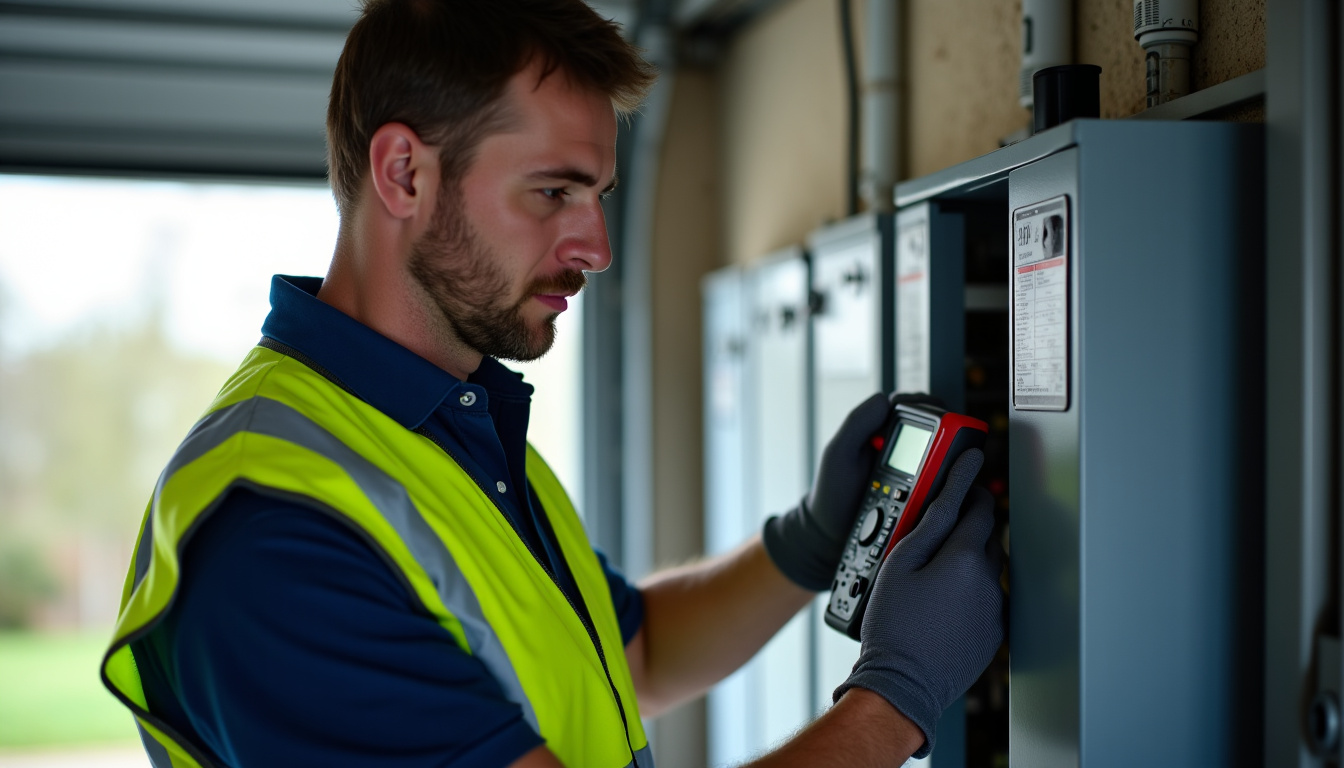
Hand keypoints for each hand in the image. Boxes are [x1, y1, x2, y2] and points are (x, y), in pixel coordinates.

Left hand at [763, 392, 939, 590]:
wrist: (834, 531)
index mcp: (884, 426)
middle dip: (946, 435)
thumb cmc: (833, 490)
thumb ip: (857, 422)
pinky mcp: (926, 490)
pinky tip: (938, 490)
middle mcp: (905, 444)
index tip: (934, 419)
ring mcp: (918, 467)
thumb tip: (884, 399)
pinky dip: (946, 484)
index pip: (916, 406)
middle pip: (941, 428)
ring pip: (947, 456)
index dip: (930, 408)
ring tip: (936, 472)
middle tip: (942, 449)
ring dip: (947, 461)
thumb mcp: (838, 452)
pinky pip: (944, 483)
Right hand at [833, 449, 1003, 757]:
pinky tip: (946, 596)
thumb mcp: (898, 564)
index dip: (970, 480)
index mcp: (964, 558)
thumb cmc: (893, 625)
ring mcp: (995, 608)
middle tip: (947, 511)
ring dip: (971, 553)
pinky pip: (988, 595)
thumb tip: (948, 497)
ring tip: (939, 561)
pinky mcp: (994, 632)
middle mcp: (989, 581)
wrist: (903, 684)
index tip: (971, 459)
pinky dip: (973, 585)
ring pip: (989, 565)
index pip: (976, 505)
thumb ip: (927, 525)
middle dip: (970, 518)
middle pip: (987, 533)